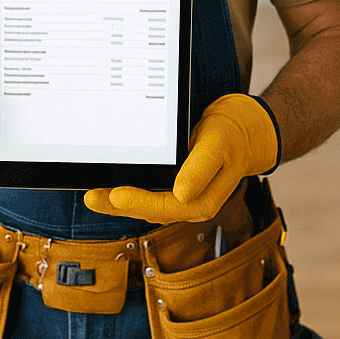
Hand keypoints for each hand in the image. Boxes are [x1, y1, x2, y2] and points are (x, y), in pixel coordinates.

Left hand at [84, 93, 280, 223]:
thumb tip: (182, 193)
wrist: (248, 128)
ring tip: (93, 194)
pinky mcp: (177, 187)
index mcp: (204, 199)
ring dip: (120, 201)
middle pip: (150, 210)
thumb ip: (202, 168)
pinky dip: (131, 190)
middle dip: (118, 206)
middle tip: (91, 197)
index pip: (166, 207)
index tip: (115, 194)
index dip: (138, 202)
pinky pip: (150, 193)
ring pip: (147, 204)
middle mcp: (192, 202)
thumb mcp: (219, 144)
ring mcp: (184, 196)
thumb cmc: (234, 134)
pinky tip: (114, 183)